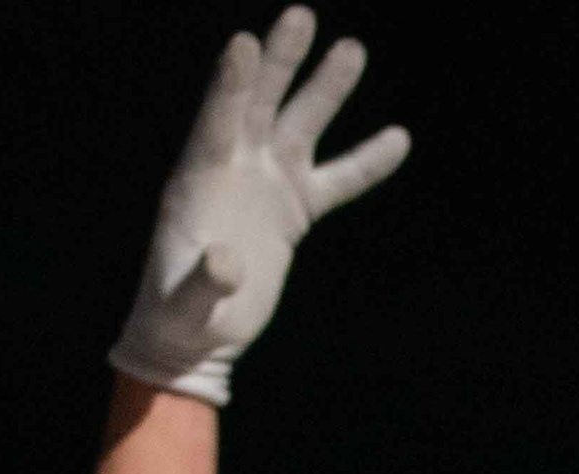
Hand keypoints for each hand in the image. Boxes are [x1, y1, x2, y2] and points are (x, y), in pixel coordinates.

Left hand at [111, 8, 413, 404]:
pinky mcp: (293, 209)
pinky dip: (366, 161)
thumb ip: (201, 282)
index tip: (245, 42)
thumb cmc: (180, 320)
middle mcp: (234, 168)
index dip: (231, 84)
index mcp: (199, 180)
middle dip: (280, 61)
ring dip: (324, 88)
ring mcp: (266, 183)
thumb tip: (228, 262)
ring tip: (351, 48)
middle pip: (259, 103)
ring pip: (300, 126)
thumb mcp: (186, 306)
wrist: (196, 337)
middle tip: (300, 16)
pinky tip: (398, 137)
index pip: (217, 121)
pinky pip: (337, 179)